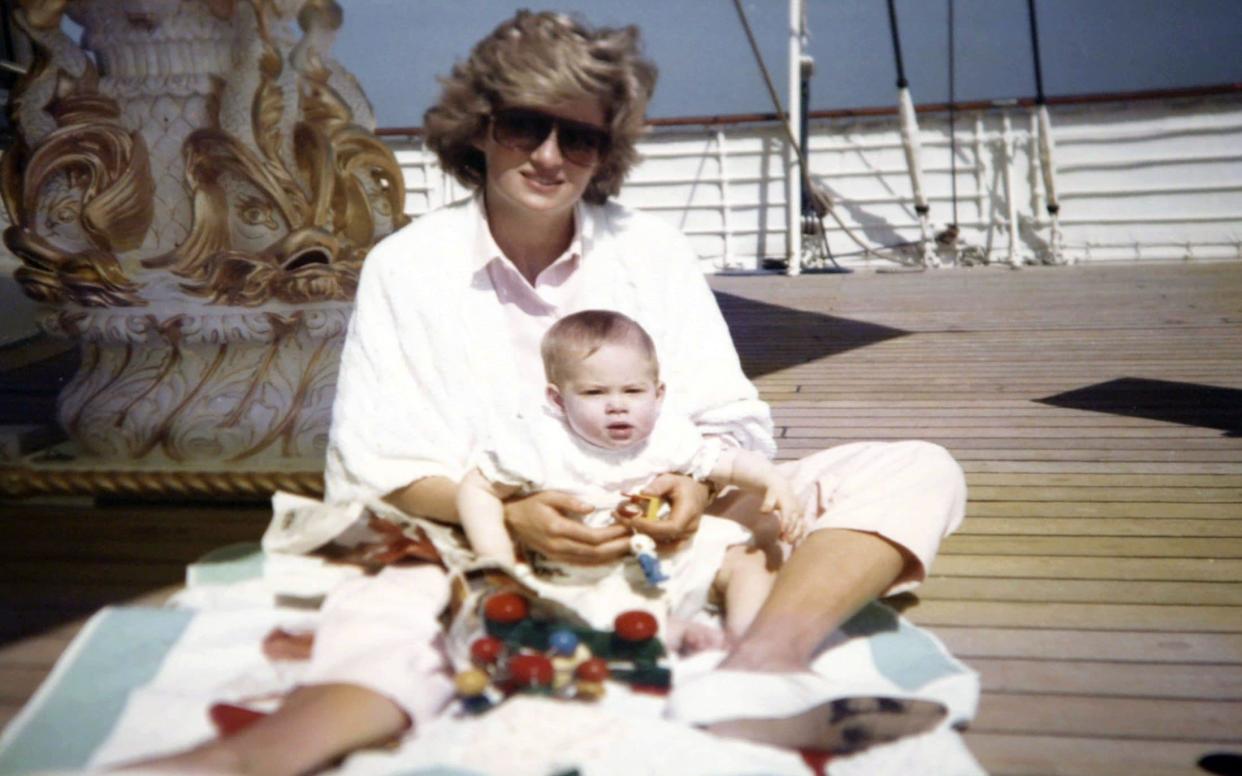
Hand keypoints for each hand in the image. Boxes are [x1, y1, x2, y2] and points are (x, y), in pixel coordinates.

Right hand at [503, 490, 630, 563]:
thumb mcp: (548, 496)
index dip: (612, 534)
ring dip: (612, 555)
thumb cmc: (531, 505)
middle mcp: (559, 546)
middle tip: (636, 540)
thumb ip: (570, 502)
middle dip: (618, 547)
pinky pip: (583, 562)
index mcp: (558, 529)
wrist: (511, 521)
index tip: (627, 526)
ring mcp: (558, 555)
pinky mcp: (558, 558)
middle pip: (595, 552)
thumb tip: (592, 508)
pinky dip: (601, 560)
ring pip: (591, 560)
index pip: (591, 537)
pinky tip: (613, 555)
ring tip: (630, 547)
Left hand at [622, 473, 709, 544]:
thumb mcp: (671, 479)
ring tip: (627, 528)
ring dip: (644, 539)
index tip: (631, 520)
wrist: (698, 493)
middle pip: (664, 538)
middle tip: (621, 521)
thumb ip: (658, 485)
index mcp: (688, 514)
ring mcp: (686, 537)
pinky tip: (637, 533)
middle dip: (641, 532)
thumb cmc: (683, 485)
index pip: (670, 527)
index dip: (650, 526)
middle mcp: (689, 529)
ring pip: (664, 547)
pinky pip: (665, 547)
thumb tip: (643, 493)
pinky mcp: (681, 540)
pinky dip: (651, 542)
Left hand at [761, 479, 804, 543]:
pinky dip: (800, 534)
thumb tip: (764, 511)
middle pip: (795, 523)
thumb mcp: (769, 495)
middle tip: (784, 541)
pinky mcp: (801, 516)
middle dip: (790, 532)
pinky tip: (795, 541)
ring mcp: (800, 513)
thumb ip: (767, 503)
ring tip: (789, 542)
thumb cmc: (773, 493)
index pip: (788, 517)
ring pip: (801, 526)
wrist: (781, 487)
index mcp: (788, 504)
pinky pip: (803, 526)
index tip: (782, 534)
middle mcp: (796, 509)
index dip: (785, 525)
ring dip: (796, 535)